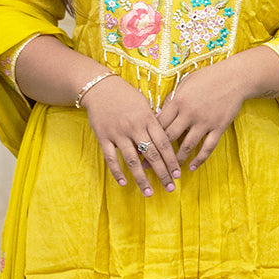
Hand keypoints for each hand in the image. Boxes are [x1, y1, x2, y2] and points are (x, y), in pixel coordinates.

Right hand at [83, 75, 180, 195]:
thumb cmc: (126, 95)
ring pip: (133, 160)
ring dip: (142, 179)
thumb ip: (154, 122)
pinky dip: (117, 171)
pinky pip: (111, 158)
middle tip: (170, 188)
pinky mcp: (104, 137)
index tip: (178, 174)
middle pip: (152, 155)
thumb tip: (164, 140)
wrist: (100, 86)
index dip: (171, 160)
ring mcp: (118, 133)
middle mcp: (134, 127)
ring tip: (149, 192)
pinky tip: (124, 183)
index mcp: (147, 119)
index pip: (163, 144)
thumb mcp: (144, 104)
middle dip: (162, 173)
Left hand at [156, 58, 254, 170]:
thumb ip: (173, 99)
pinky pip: (208, 147)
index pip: (159, 123)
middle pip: (169, 137)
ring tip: (171, 170)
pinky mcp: (218, 127)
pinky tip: (193, 167)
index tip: (143, 145)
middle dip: (158, 152)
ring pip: (187, 146)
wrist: (235, 77)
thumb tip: (160, 114)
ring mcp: (204, 122)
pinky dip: (200, 159)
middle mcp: (189, 113)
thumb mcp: (185, 83)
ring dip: (178, 159)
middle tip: (149, 163)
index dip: (149, 135)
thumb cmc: (208, 77)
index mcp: (178, 101)